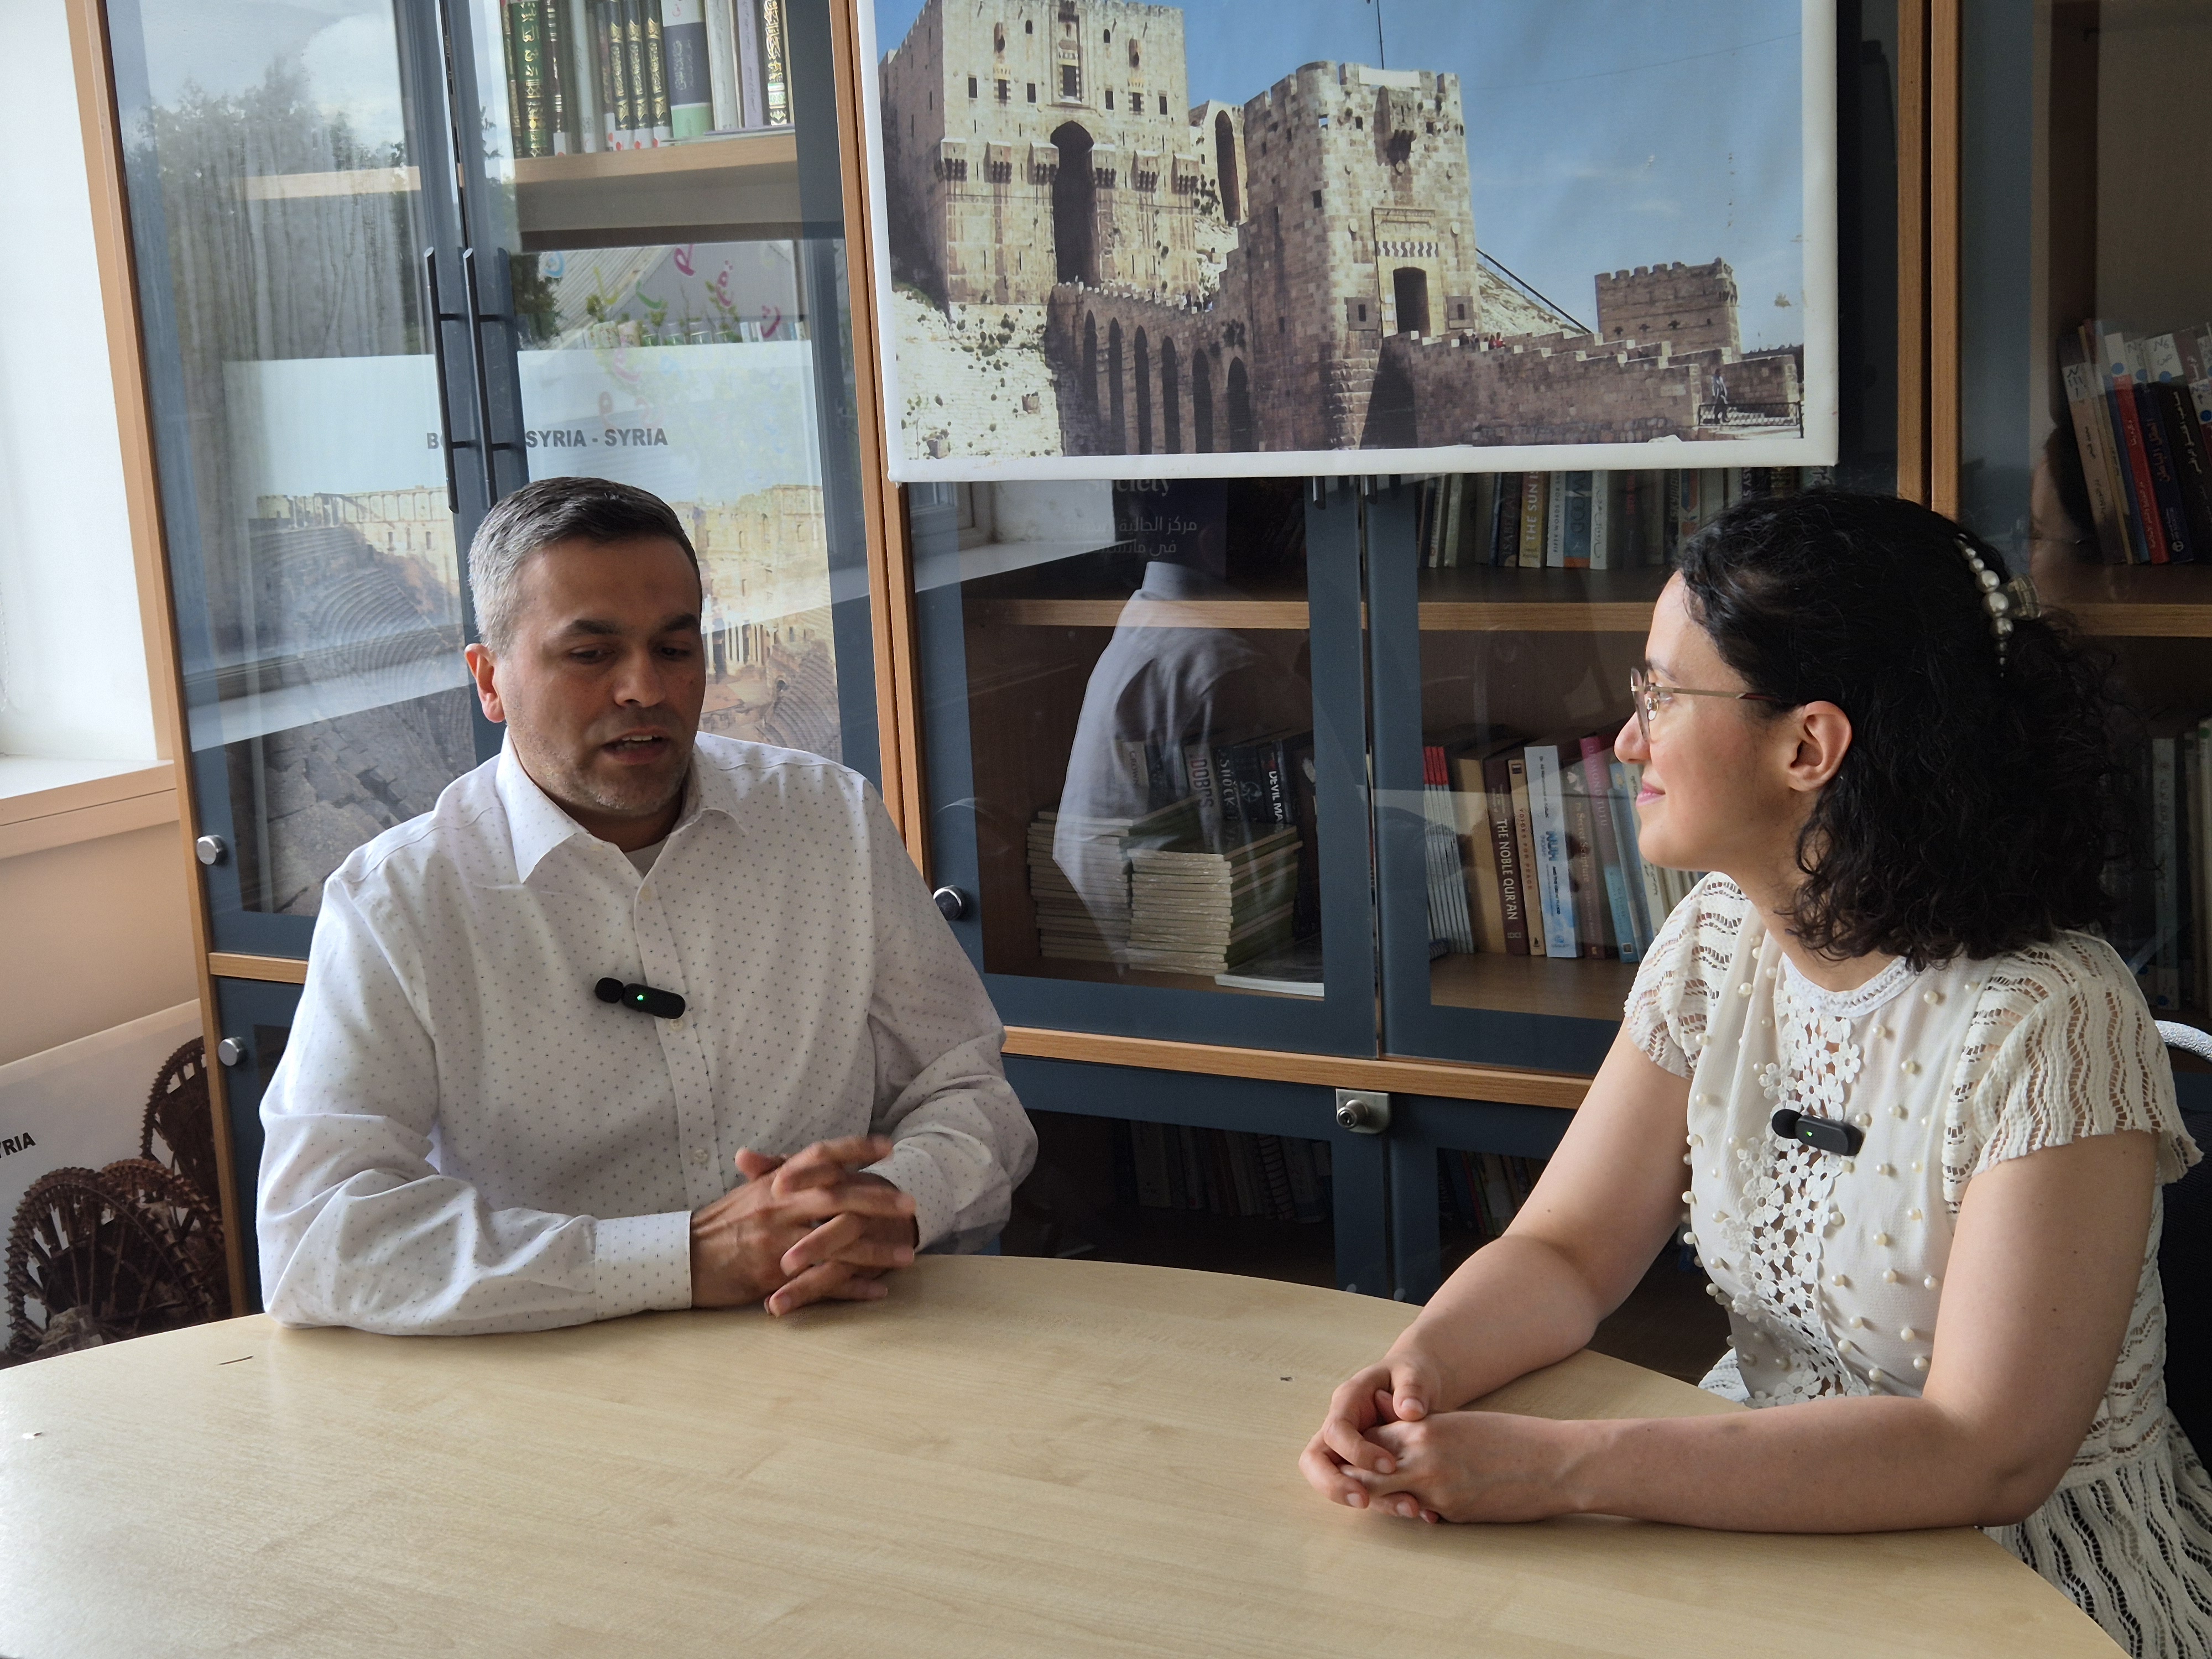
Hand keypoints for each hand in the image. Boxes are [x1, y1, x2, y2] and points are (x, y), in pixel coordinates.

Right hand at [689, 1135, 918, 1314]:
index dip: (855, 1149)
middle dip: (878, 1201)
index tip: (887, 1147)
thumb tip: (799, 1156)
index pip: (820, 1156)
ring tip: (908, 1255)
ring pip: (837, 1244)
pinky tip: (878, 1290)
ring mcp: (778, 1241)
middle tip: (911, 1204)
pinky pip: (821, 1281)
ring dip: (875, 1250)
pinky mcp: (775, 1275)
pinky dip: (852, 1287)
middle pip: (839, 1197)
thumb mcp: (748, 1192)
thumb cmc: (717, 1225)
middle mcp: (779, 1206)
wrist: (682, 1259)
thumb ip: (776, 1173)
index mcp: (776, 1182)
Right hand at [1299, 1347, 1446, 1506]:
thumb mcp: (1415, 1373)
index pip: (1335, 1431)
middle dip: (1333, 1485)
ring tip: (1408, 1508)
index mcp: (1348, 1400)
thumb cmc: (1412, 1374)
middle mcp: (1341, 1426)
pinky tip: (1421, 1509)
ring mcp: (1348, 1449)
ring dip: (1369, 1500)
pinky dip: (1388, 1502)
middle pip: (1314, 1461)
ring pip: (1336, 1481)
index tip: (1390, 1465)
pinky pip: (1365, 1489)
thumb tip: (1409, 1410)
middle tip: (1364, 1500)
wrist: (1419, 1385)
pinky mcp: (1364, 1466)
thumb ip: (1413, 1387)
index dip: (1357, 1451)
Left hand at [1344, 1410, 1585, 1524]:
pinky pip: (1425, 1514)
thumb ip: (1419, 1430)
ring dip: (1386, 1499)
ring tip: (1391, 1495)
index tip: (1357, 1456)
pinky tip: (1429, 1506)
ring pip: (1390, 1500)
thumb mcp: (1455, 1422)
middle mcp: (1422, 1461)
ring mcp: (1437, 1493)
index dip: (1358, 1451)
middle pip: (1365, 1476)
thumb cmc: (1508, 1435)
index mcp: (1422, 1430)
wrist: (1553, 1462)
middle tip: (1356, 1485)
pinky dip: (1421, 1510)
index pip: (1367, 1442)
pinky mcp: (1454, 1516)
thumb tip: (1387, 1439)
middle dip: (1357, 1481)